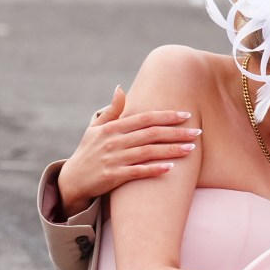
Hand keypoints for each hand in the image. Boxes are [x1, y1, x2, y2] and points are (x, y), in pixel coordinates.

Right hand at [56, 85, 199, 214]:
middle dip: (176, 132)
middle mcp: (113, 141)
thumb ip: (112, 111)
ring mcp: (113, 159)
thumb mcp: (95, 128)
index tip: (186, 115)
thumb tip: (121, 89)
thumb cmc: (88, 152)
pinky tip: (171, 168)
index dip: (166, 116)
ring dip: (171, 150)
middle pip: (151, 134)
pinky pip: (137, 172)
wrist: (72, 180)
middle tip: (197, 132)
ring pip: (148, 152)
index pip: (144, 118)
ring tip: (191, 149)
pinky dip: (154, 169)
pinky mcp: (112, 177)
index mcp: (112, 127)